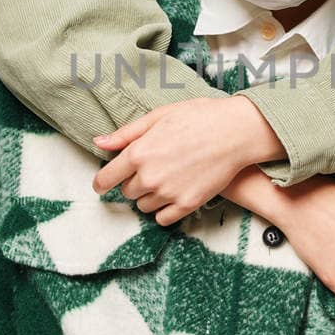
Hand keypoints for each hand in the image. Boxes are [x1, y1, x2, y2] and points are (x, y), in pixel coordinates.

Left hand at [91, 98, 284, 222]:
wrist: (235, 132)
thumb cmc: (198, 118)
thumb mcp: (159, 116)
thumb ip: (126, 133)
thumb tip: (99, 142)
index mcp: (138, 153)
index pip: (106, 178)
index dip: (101, 182)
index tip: (102, 185)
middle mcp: (149, 176)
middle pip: (127, 192)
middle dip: (134, 182)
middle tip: (153, 168)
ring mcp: (168, 193)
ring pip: (144, 206)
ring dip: (149, 196)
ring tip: (167, 179)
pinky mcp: (187, 204)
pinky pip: (163, 219)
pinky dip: (164, 210)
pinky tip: (173, 195)